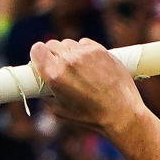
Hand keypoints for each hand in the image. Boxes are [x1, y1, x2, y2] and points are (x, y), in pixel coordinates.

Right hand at [31, 39, 146, 135]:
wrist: (122, 114)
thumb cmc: (91, 116)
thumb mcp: (60, 110)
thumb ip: (46, 94)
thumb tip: (41, 86)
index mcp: (54, 74)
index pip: (37, 49)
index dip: (39, 55)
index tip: (44, 60)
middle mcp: (68, 61)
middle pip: (52, 45)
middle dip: (55, 54)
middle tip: (63, 67)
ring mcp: (85, 54)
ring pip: (69, 43)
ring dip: (70, 52)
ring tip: (80, 68)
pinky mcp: (100, 51)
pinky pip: (85, 43)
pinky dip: (85, 51)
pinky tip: (91, 64)